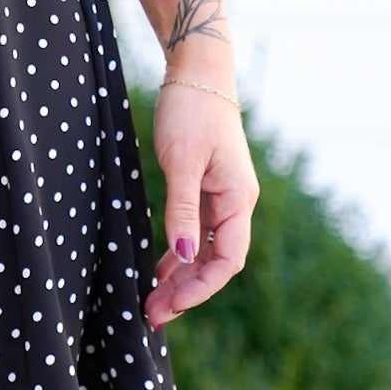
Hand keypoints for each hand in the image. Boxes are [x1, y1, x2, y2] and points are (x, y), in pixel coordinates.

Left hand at [145, 81, 259, 330]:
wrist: (196, 73)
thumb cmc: (190, 111)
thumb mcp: (181, 160)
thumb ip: (182, 209)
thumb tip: (185, 258)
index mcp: (238, 199)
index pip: (228, 259)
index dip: (202, 287)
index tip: (171, 305)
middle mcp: (235, 203)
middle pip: (216, 261)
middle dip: (186, 291)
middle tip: (152, 315)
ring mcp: (221, 197)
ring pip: (204, 250)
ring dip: (180, 277)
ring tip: (152, 303)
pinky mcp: (205, 189)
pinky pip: (195, 232)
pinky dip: (178, 253)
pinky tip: (160, 271)